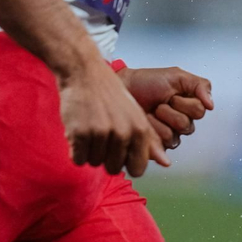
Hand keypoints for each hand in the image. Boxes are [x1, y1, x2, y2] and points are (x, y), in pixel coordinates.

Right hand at [59, 60, 168, 176]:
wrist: (84, 72)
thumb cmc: (109, 93)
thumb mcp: (135, 114)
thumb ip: (149, 141)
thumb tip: (166, 163)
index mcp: (139, 130)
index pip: (137, 169)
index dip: (126, 163)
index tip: (119, 151)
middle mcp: (122, 133)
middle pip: (113, 168)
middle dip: (105, 157)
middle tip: (101, 136)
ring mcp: (100, 133)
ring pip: (94, 163)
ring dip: (89, 152)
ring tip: (89, 129)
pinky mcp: (79, 133)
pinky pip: (78, 159)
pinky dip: (76, 151)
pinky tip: (78, 133)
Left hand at [119, 66, 213, 151]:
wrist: (123, 87)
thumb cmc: (147, 81)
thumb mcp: (176, 76)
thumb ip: (199, 85)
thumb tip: (211, 105)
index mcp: (189, 106)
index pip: (199, 111)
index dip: (183, 102)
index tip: (170, 93)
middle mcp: (182, 123)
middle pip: (186, 126)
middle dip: (168, 111)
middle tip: (158, 103)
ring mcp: (170, 135)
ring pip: (173, 136)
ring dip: (158, 120)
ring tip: (149, 111)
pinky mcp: (156, 146)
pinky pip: (160, 145)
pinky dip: (150, 130)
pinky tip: (144, 121)